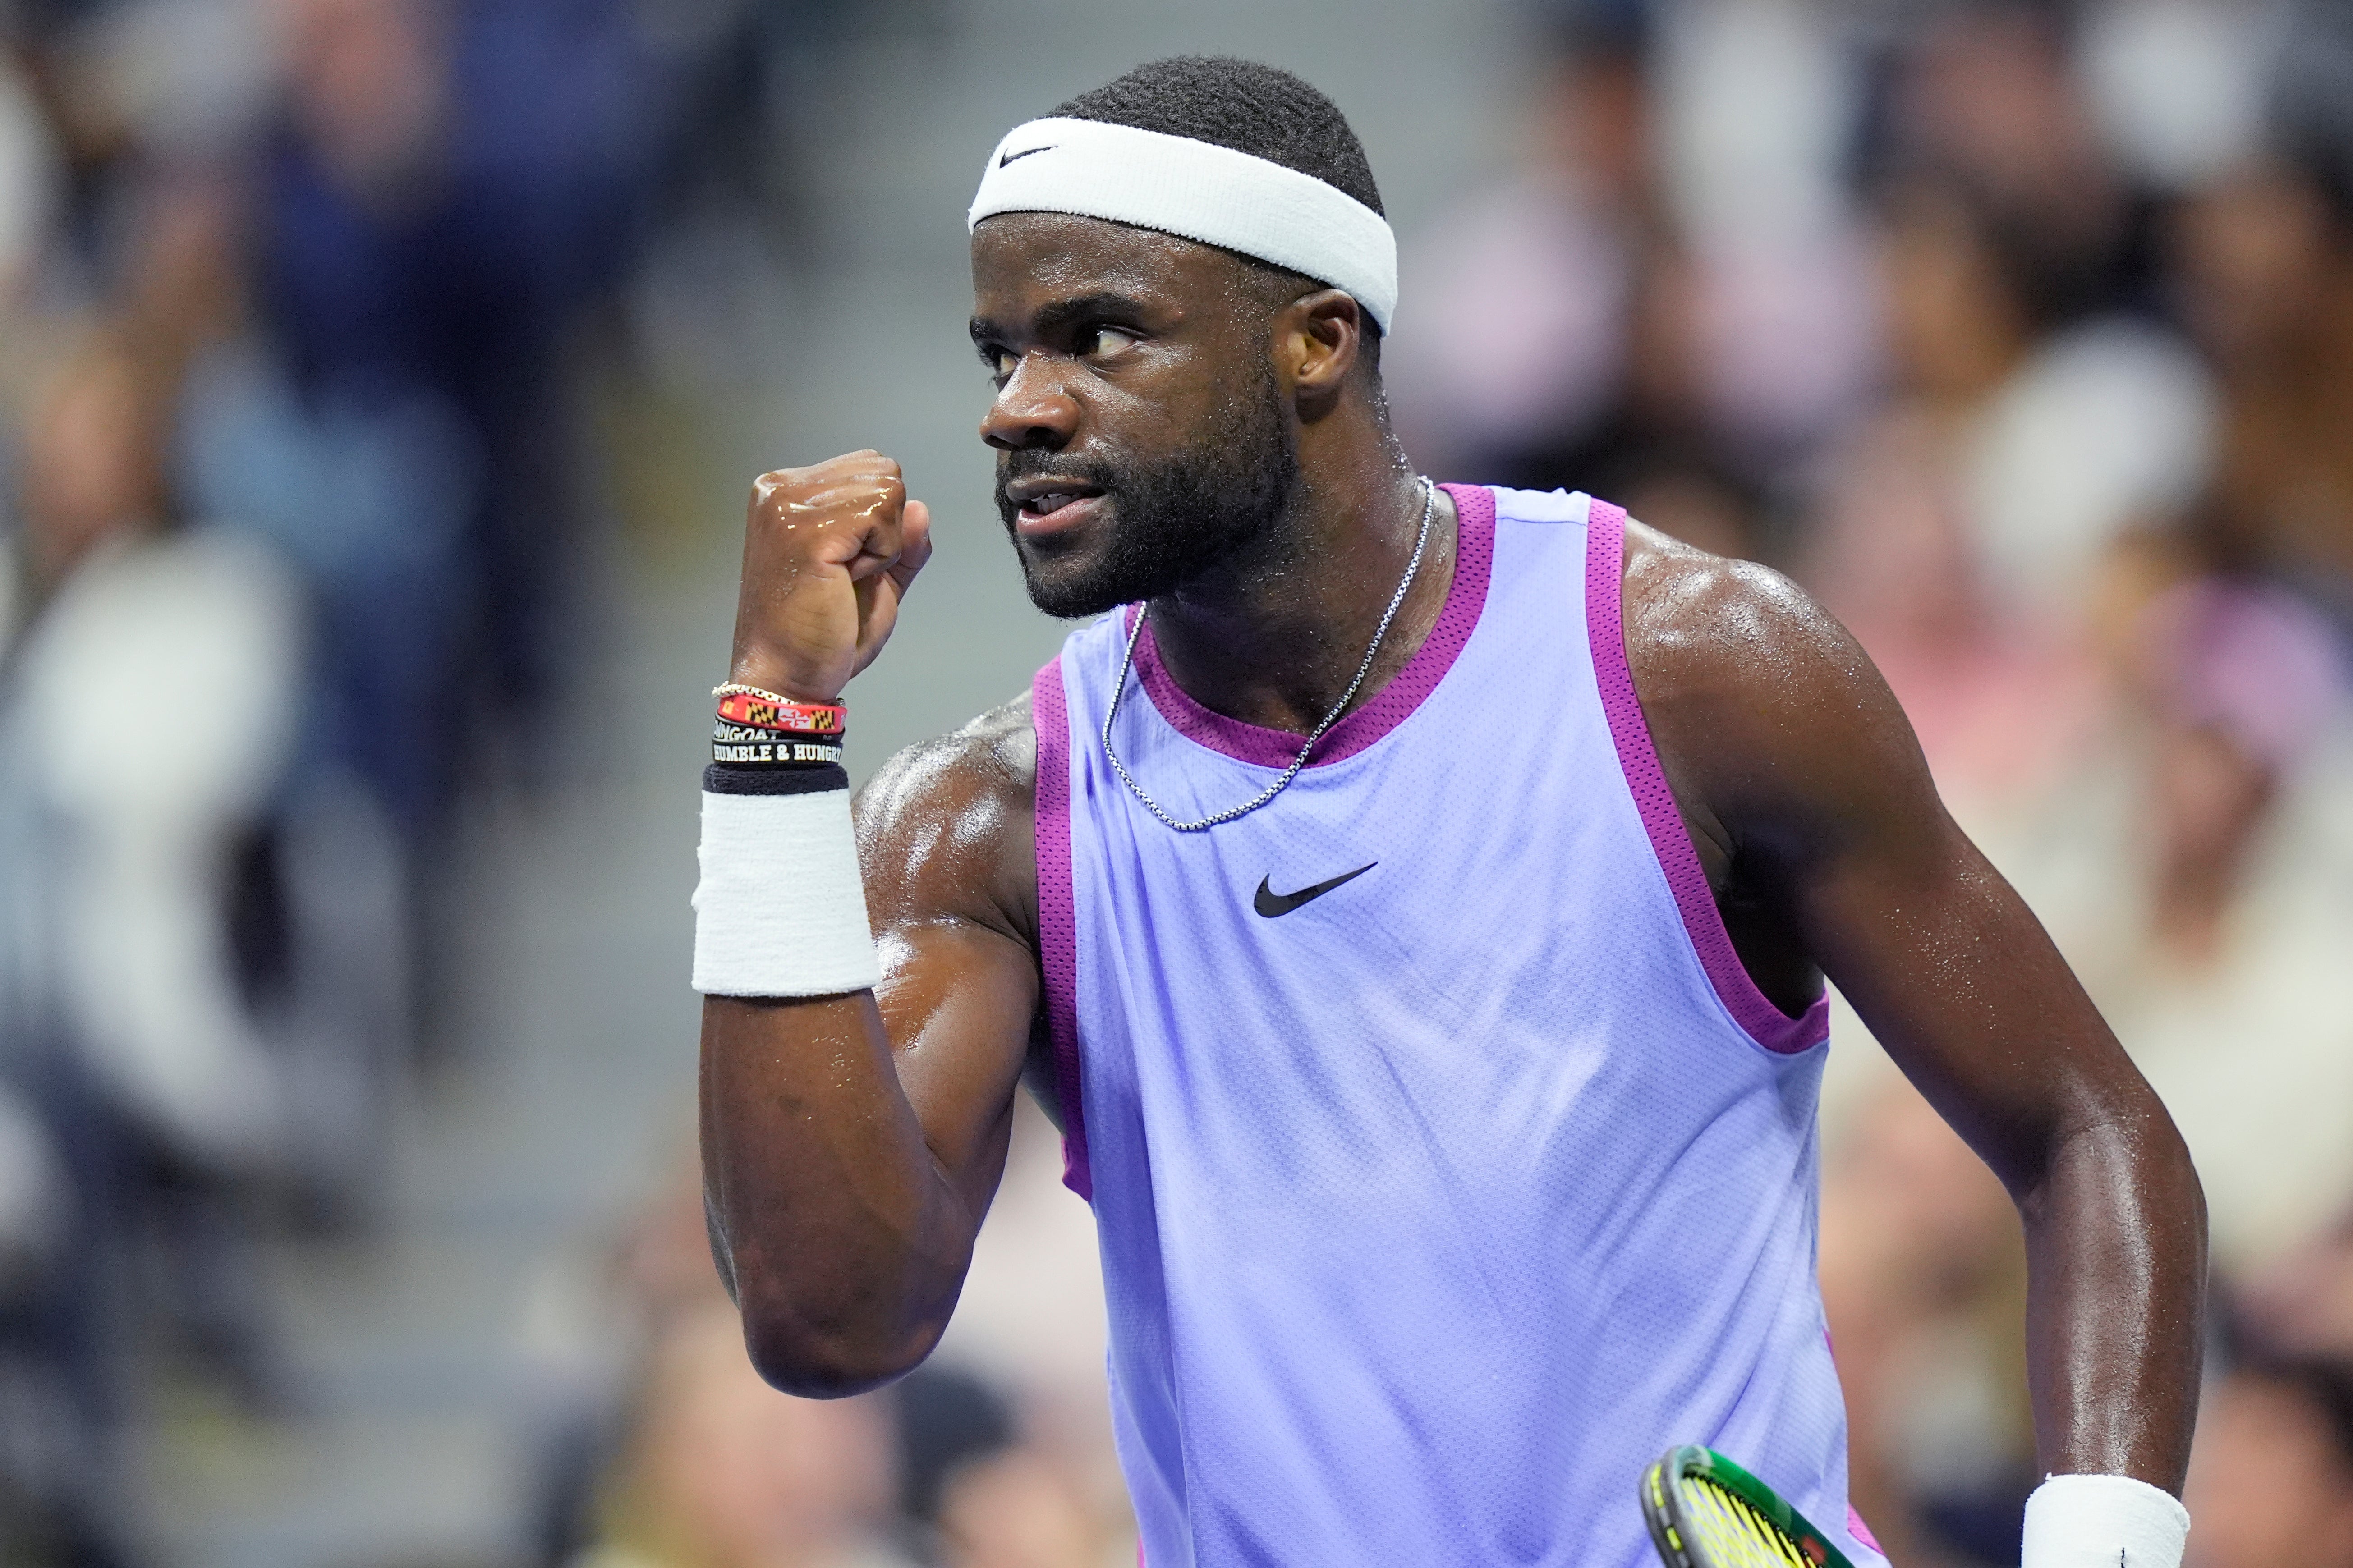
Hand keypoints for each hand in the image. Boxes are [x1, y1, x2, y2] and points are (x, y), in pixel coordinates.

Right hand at [729, 452, 932, 702]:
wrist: (788, 676)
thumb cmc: (822, 633)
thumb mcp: (875, 577)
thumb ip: (900, 540)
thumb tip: (920, 509)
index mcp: (787, 491)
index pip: (870, 467)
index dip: (880, 520)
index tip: (844, 563)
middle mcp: (781, 488)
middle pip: (883, 471)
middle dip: (885, 526)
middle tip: (846, 574)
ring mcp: (790, 506)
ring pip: (888, 490)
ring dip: (884, 543)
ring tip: (843, 578)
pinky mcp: (808, 531)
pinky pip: (882, 519)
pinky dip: (882, 557)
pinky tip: (845, 582)